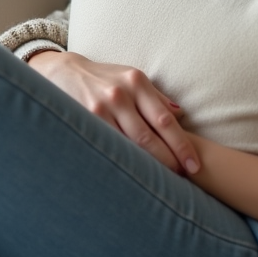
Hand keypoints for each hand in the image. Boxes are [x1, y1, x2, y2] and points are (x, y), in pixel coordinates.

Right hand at [27, 51, 199, 174]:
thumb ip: (156, 97)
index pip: (165, 120)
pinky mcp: (84, 120)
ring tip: (162, 184)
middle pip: (150, 136)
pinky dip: (123, 162)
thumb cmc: (105, 78)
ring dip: (148, 166)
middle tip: (183, 179)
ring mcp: (100, 108)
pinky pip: (109, 146)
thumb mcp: (131, 77)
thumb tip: (181, 115)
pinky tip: (132, 176)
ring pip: (129, 145)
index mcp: (137, 82)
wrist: (64, 72)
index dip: (181, 145)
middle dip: (169, 160)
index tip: (194, 165)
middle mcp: (120, 94)